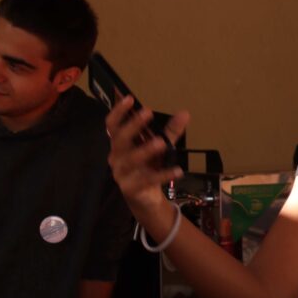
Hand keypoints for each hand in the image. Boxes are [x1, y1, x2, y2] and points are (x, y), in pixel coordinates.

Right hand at [106, 96, 188, 213]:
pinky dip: (164, 174)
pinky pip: (148, 180)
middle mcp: (117, 157)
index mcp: (120, 144)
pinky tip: (178, 170)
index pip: (113, 125)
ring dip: (146, 150)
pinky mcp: (132, 188)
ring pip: (131, 160)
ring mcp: (122, 173)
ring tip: (161, 142)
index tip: (130, 98)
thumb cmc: (148, 167)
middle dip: (133, 125)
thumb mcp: (159, 147)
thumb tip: (184, 113)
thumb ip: (170, 132)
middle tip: (147, 112)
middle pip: (120, 139)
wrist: (144, 199)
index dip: (119, 111)